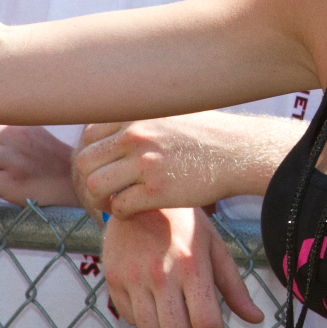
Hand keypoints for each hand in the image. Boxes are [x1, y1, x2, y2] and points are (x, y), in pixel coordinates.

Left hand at [74, 112, 301, 214]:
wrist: (242, 151)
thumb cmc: (212, 134)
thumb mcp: (173, 112)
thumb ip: (142, 121)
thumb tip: (118, 135)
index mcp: (136, 115)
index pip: (89, 137)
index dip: (91, 157)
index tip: (102, 170)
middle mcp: (136, 136)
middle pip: (84, 163)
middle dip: (88, 182)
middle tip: (102, 194)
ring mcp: (146, 163)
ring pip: (95, 187)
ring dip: (100, 201)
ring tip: (114, 204)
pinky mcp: (158, 190)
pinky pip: (120, 207)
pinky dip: (122, 214)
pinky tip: (135, 212)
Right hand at [102, 207, 264, 327]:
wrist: (139, 196)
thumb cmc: (185, 223)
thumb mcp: (215, 248)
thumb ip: (234, 287)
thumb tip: (255, 319)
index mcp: (193, 266)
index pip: (206, 322)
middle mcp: (162, 276)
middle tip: (192, 319)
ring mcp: (134, 279)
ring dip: (165, 327)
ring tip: (171, 305)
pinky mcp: (113, 280)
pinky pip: (130, 319)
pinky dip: (143, 317)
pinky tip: (151, 296)